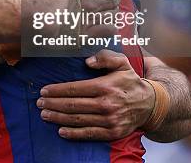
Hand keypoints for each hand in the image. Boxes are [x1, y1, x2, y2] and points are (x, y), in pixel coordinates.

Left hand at [37, 49, 154, 140]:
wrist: (151, 104)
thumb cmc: (131, 81)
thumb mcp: (122, 62)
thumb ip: (105, 57)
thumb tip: (87, 61)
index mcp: (105, 86)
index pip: (75, 89)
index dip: (57, 90)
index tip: (44, 91)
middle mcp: (106, 104)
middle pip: (72, 105)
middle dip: (53, 104)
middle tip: (39, 103)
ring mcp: (109, 120)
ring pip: (78, 120)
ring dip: (58, 118)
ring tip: (45, 115)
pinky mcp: (112, 133)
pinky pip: (89, 134)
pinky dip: (74, 134)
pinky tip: (61, 131)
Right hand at [77, 0, 120, 37]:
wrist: (40, 20)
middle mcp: (92, 5)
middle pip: (114, 1)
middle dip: (114, 0)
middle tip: (111, 0)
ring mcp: (91, 20)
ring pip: (113, 14)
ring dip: (112, 12)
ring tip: (108, 13)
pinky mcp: (89, 34)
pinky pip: (109, 29)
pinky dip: (109, 27)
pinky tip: (105, 26)